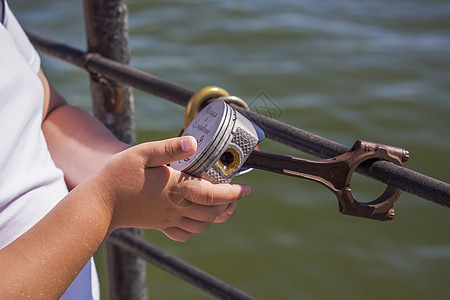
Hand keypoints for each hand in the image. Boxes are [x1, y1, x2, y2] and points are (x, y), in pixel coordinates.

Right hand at [90, 136, 249, 240]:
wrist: (99, 203)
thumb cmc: (119, 176)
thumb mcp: (142, 153)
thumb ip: (169, 148)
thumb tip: (193, 142)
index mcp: (176, 187)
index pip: (212, 194)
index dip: (233, 192)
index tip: (247, 188)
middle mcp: (176, 206)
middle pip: (211, 211)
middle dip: (229, 204)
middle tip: (238, 194)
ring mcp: (168, 219)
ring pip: (201, 225)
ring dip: (216, 217)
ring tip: (224, 207)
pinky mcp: (159, 225)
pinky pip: (184, 234)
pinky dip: (196, 229)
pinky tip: (197, 220)